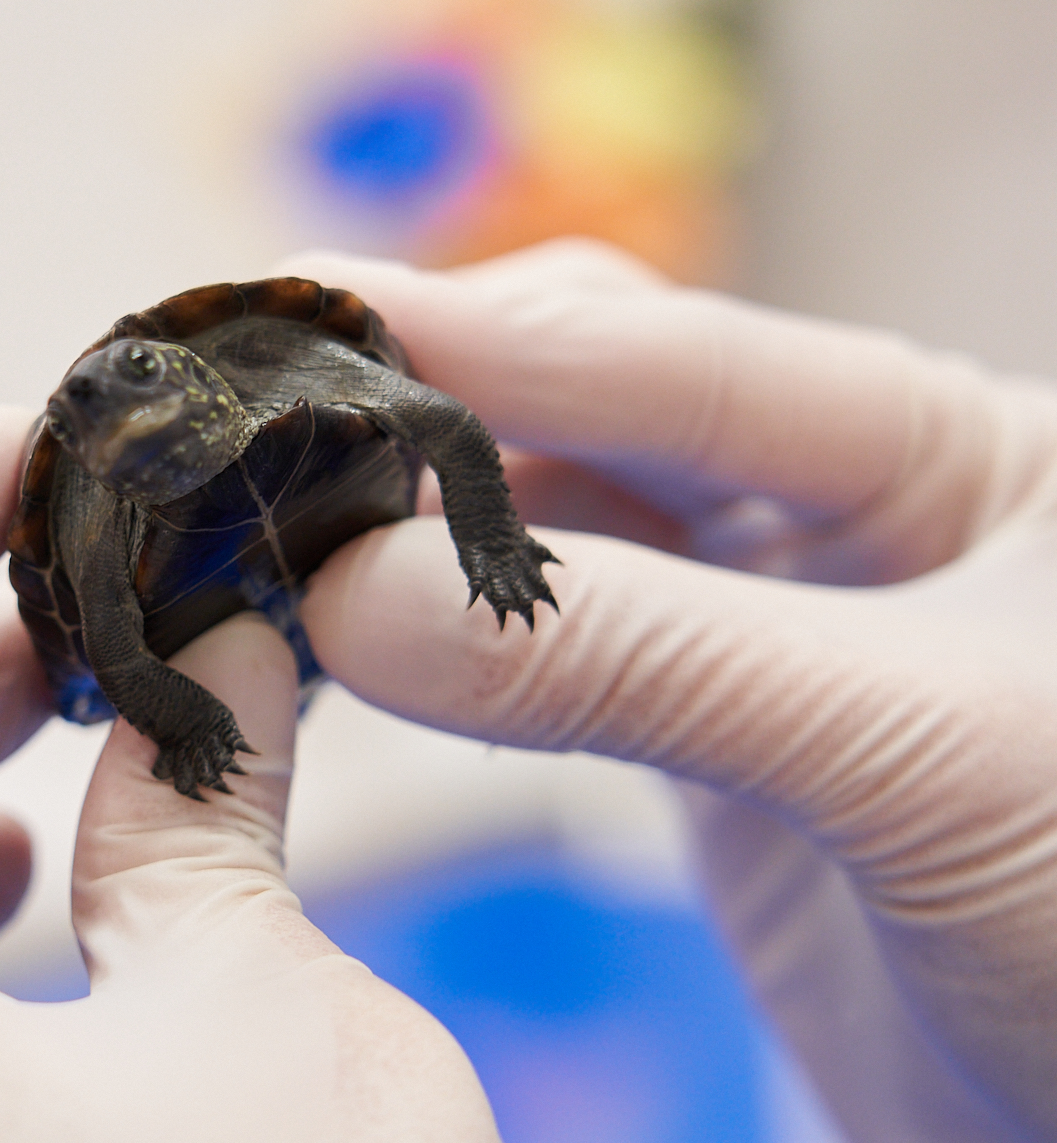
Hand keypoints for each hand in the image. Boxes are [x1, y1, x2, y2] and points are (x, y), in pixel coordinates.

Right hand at [288, 241, 1056, 1142]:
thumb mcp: (910, 756)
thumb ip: (642, 657)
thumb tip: (351, 596)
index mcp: (955, 448)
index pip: (678, 359)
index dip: (478, 334)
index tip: (299, 323)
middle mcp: (860, 510)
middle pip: (600, 416)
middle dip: (426, 417)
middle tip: (251, 429)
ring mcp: (778, 629)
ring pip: (559, 536)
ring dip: (413, 535)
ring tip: (266, 532)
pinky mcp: (718, 745)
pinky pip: (556, 659)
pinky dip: (446, 651)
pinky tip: (349, 641)